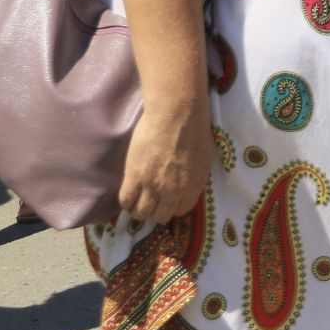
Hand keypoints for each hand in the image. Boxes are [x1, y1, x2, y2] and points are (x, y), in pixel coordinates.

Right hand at [118, 98, 212, 224]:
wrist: (177, 113)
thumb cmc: (195, 129)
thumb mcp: (204, 159)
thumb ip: (194, 177)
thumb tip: (186, 185)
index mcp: (192, 187)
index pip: (180, 211)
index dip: (171, 208)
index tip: (166, 202)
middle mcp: (173, 191)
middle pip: (159, 216)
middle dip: (155, 212)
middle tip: (149, 202)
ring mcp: (152, 185)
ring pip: (141, 212)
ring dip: (138, 210)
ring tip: (136, 201)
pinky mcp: (135, 175)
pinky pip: (126, 199)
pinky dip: (126, 202)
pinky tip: (128, 194)